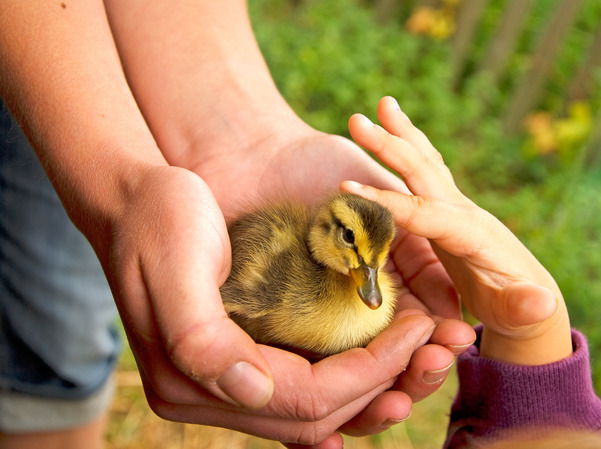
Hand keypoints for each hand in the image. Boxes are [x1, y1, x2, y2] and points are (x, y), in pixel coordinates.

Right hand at [103, 157, 471, 448]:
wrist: (139, 195)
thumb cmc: (157, 218)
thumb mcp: (174, 266)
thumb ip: (202, 338)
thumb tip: (255, 390)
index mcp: (192, 376)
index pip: (302, 398)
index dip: (367, 374)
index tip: (416, 332)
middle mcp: (213, 389)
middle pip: (317, 415)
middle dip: (382, 386)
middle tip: (435, 352)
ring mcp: (230, 376)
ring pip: (318, 408)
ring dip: (374, 389)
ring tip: (423, 364)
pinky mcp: (245, 353)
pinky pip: (306, 383)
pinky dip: (350, 377)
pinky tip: (384, 369)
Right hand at [342, 97, 572, 365]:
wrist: (532, 294)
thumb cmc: (519, 309)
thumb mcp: (522, 315)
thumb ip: (525, 310)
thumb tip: (543, 304)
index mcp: (471, 235)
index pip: (424, 213)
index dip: (386, 201)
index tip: (346, 188)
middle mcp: (463, 212)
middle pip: (423, 171)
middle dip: (390, 146)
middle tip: (356, 120)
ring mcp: (457, 205)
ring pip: (426, 161)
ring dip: (403, 133)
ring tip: (383, 103)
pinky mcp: (450, 207)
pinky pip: (427, 170)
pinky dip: (410, 147)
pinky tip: (397, 132)